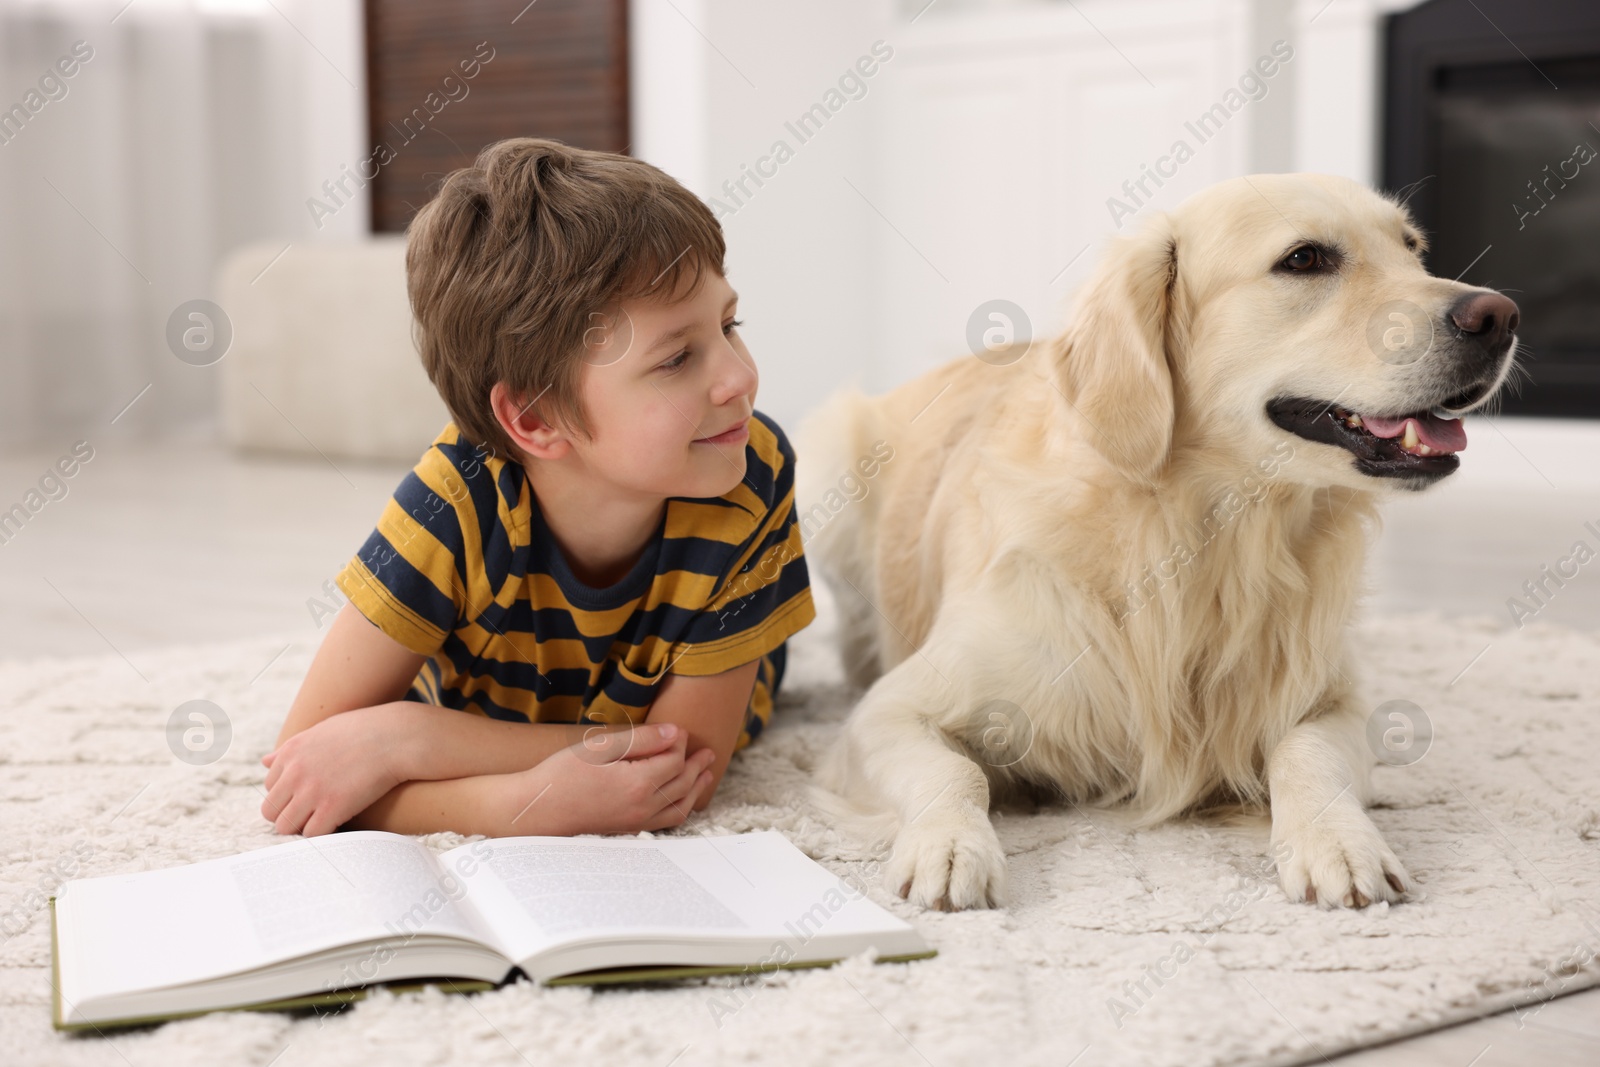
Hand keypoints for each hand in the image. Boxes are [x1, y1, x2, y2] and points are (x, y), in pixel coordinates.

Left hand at [259, 706, 409, 836]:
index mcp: (290, 751)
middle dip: (289, 814)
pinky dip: (322, 833)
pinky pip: (312, 834)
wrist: (397, 737)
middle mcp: (295, 772)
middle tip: (312, 813)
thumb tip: (264, 761)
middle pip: (271, 811)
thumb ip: (291, 749)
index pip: (269, 787)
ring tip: (323, 821)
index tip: (306, 796)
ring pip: (286, 827)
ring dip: (302, 827)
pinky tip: (337, 824)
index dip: (288, 795)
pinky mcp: (333, 808)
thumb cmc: (365, 731)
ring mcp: (312, 791)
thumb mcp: (322, 731)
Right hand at [496, 723, 717, 836]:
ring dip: (695, 789)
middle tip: (707, 751)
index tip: (679, 730)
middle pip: (682, 784)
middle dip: (696, 765)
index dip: (679, 743)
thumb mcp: (600, 746)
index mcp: (639, 783)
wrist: (537, 811)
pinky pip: (666, 822)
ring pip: (679, 807)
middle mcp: (644, 807)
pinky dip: (681, 807)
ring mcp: (637, 823)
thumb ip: (641, 739)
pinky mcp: (629, 831)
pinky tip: (680, 798)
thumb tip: (675, 733)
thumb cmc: (563, 774)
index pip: (674, 760)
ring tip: (705, 773)